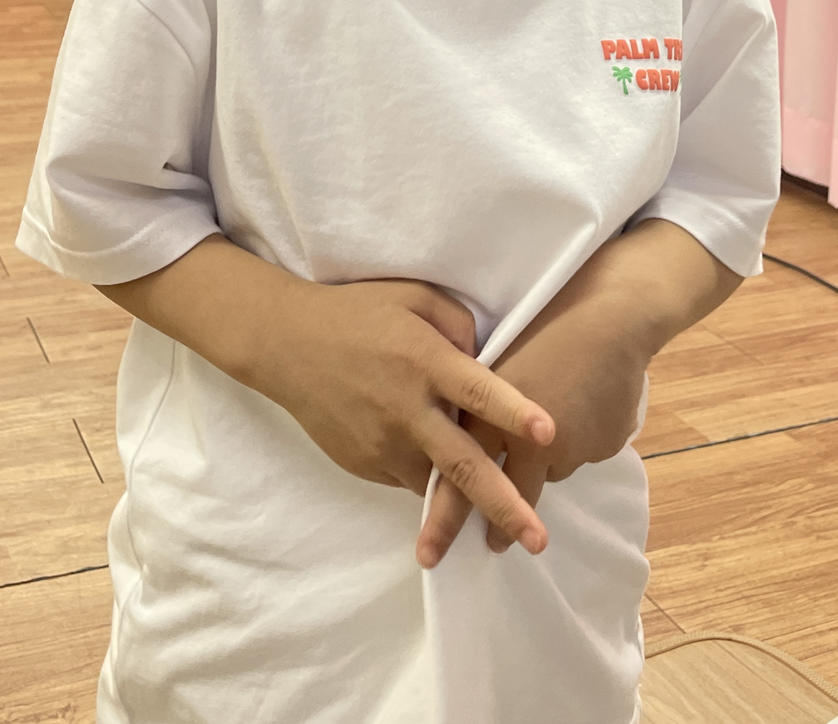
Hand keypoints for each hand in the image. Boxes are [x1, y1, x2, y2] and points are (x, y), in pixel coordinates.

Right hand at [249, 278, 555, 565]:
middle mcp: (407, 410)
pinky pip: (410, 478)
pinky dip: (431, 476)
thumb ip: (459, 325)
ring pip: (438, 484)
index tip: (549, 433)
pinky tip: (438, 466)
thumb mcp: (414, 297)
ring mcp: (383, 444)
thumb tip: (488, 361)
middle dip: (504, 505)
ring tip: (507, 525)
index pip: (478, 391)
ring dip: (469, 502)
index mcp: (424, 362)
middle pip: (462, 466)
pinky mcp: (365, 464)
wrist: (287, 345)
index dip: (514, 412)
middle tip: (539, 540)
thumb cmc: (359, 313)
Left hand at [417, 221, 742, 565]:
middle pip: (509, 491)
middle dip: (502, 524)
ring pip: (552, 466)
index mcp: (490, 413)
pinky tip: (588, 397)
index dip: (444, 516)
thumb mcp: (498, 357)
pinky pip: (586, 450)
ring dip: (550, 454)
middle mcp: (526, 440)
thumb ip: (476, 400)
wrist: (611, 313)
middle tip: (493, 547)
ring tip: (563, 402)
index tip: (431, 552)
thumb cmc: (546, 322)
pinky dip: (583, 434)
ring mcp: (569, 447)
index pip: (459, 474)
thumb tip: (461, 435)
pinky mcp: (601, 447)